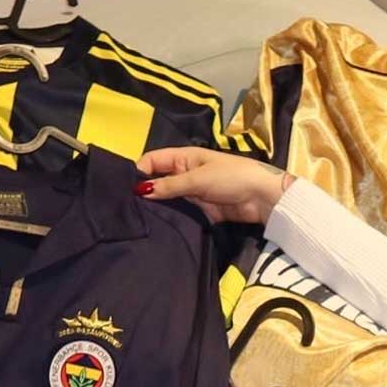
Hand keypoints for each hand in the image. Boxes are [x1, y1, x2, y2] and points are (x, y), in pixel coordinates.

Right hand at [135, 147, 294, 223]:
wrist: (262, 198)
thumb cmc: (231, 177)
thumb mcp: (198, 178)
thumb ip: (169, 185)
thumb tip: (141, 190)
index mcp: (183, 158)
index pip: (153, 161)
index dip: (138, 171)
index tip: (124, 189)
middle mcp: (184, 174)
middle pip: (157, 181)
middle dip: (144, 192)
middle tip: (125, 208)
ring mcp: (192, 194)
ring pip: (167, 200)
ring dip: (157, 208)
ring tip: (137, 220)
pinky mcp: (200, 212)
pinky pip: (181, 215)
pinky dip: (171, 220)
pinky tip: (157, 228)